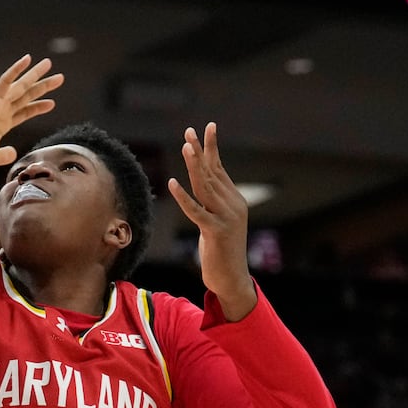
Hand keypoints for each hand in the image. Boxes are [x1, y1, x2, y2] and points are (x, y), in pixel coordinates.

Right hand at [0, 56, 63, 174]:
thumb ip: (3, 155)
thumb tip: (12, 152)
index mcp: (1, 124)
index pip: (24, 112)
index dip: (38, 107)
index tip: (52, 103)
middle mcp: (1, 112)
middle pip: (27, 96)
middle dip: (43, 87)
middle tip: (59, 78)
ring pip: (21, 86)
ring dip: (35, 75)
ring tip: (49, 63)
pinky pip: (5, 82)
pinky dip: (15, 70)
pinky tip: (27, 59)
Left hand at [167, 123, 254, 317]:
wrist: (233, 280)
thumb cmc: (222, 252)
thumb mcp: (218, 222)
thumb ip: (213, 204)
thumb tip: (204, 186)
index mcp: (235, 201)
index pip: (220, 169)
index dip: (211, 148)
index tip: (207, 128)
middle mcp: (233, 205)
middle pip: (213, 173)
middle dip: (200, 150)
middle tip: (189, 131)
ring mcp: (226, 218)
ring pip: (206, 186)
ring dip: (195, 165)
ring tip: (185, 146)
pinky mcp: (215, 232)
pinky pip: (196, 211)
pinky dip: (184, 197)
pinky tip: (173, 183)